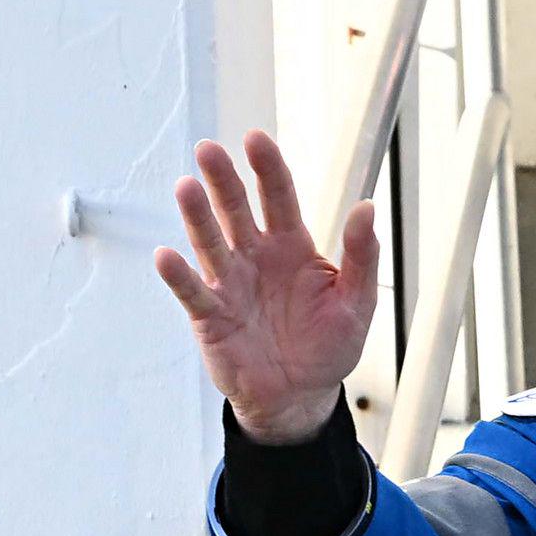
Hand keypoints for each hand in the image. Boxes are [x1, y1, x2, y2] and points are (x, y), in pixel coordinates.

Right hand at [155, 133, 381, 443]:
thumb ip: (361, 256)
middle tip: (209, 150)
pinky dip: (180, 275)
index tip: (256, 139)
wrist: (301, 396)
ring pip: (210, 242)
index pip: (278, 197)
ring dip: (197, 216)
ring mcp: (229, 282)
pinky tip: (168, 256)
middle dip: (223, 180)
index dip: (268, 168)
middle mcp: (255, 256)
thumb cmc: (328, 346)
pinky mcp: (210, 315)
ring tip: (186, 187)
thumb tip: (367, 208)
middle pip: (235, 209)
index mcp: (291, 246)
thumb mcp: (356, 303)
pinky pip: (193, 291)